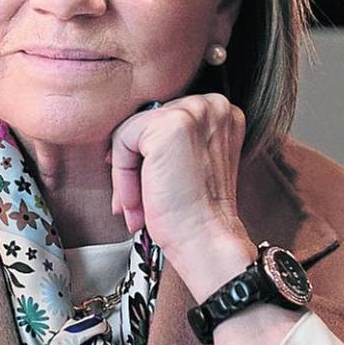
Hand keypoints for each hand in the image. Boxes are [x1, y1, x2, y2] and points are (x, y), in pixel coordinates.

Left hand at [109, 93, 249, 260]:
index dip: (148, 156)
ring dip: (125, 174)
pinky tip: (136, 204)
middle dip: (135, 165)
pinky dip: (121, 176)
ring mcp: (194, 110)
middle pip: (147, 122)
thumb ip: (171, 140)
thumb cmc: (197, 212)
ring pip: (131, 131)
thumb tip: (123, 137)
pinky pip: (122, 140)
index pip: (164, 119)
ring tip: (136, 207)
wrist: (207, 240)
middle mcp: (213, 104)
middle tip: (136, 204)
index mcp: (221, 112)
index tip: (145, 187)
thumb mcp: (190, 162)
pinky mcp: (170, 123)